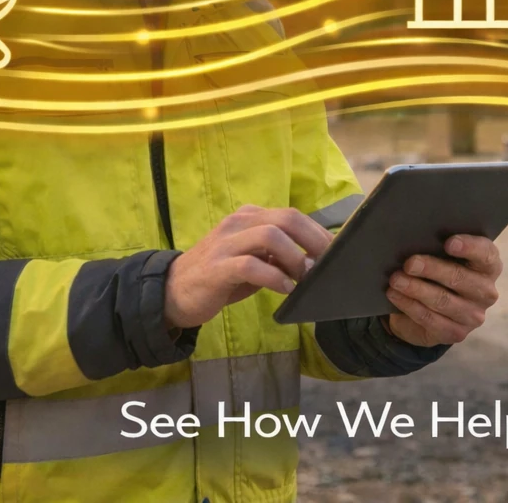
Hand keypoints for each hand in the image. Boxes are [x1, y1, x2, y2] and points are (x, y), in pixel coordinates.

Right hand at [163, 205, 331, 329]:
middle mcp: (238, 223)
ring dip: (295, 258)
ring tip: (304, 277)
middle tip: (327, 264)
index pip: (292, 215)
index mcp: (249, 217)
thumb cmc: (219, 278)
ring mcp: (226, 243)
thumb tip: (314, 260)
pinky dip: (274, 277)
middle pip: (287, 219)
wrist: (172, 292)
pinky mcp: (217, 268)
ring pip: (270, 235)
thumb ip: (278, 256)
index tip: (335, 253)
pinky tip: (285, 289)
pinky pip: (251, 265)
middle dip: (314, 240)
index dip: (318, 233)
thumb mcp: (252, 261)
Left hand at [384, 235, 501, 346]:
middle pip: (460, 277)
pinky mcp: (456, 333)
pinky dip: (409, 305)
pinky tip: (395, 294)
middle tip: (409, 263)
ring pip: (442, 300)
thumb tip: (416, 240)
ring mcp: (473, 316)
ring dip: (416, 289)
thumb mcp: (442, 257)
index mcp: (489, 266)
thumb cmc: (438, 271)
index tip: (449, 242)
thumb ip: (438, 247)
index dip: (469, 247)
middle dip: (432, 269)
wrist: (431, 308)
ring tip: (395, 279)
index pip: (486, 254)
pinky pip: (430, 318)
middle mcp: (486, 292)